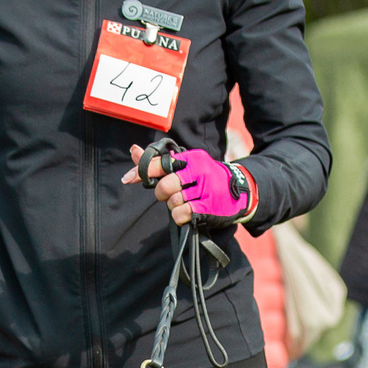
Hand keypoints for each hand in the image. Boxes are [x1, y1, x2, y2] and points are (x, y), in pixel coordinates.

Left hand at [124, 144, 250, 225]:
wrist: (240, 190)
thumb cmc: (205, 178)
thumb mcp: (186, 166)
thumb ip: (159, 162)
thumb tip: (133, 150)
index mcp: (192, 158)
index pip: (161, 163)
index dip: (142, 171)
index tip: (127, 179)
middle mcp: (200, 171)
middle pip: (165, 185)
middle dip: (162, 193)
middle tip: (167, 195)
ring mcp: (206, 189)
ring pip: (173, 201)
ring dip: (173, 205)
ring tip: (183, 202)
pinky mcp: (210, 207)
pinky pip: (181, 214)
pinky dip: (179, 216)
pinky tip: (186, 213)